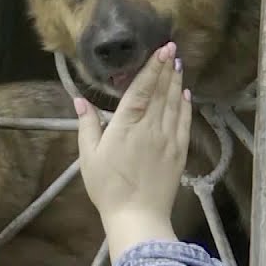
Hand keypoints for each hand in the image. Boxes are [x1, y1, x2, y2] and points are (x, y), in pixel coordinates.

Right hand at [73, 42, 192, 260]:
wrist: (138, 216)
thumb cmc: (108, 188)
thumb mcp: (88, 156)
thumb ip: (87, 125)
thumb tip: (80, 101)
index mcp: (126, 125)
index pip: (142, 88)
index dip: (152, 67)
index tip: (161, 49)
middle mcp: (150, 127)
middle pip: (161, 91)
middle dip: (166, 68)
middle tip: (172, 48)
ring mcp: (168, 139)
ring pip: (174, 104)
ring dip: (176, 82)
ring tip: (178, 64)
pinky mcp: (179, 152)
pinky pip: (184, 122)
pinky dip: (185, 105)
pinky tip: (185, 94)